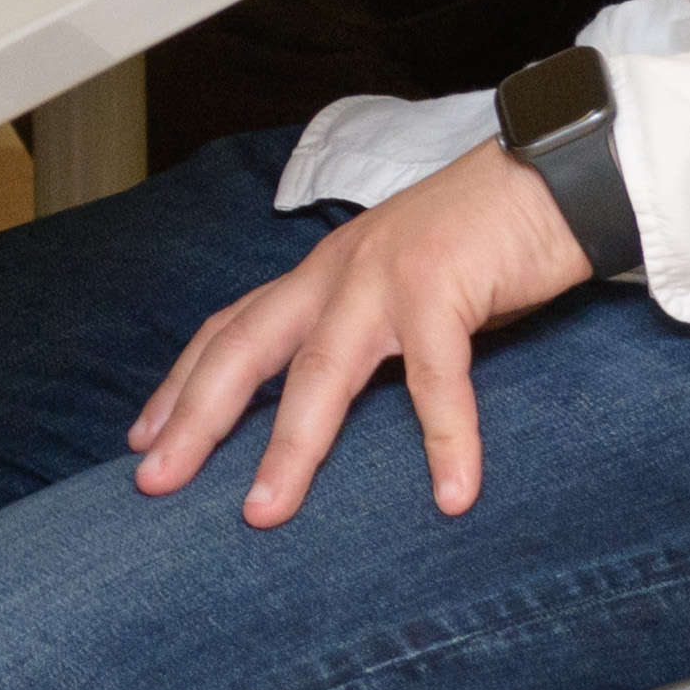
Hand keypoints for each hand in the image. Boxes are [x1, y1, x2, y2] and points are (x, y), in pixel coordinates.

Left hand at [129, 142, 597, 524]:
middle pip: (244, 350)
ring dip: (290, 448)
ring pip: (319, 371)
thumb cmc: (479, 241)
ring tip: (265, 512)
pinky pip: (439, 378)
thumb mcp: (398, 287)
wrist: (548, 177)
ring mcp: (384, 279)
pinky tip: (452, 495)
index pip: (231, 328)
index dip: (181, 383)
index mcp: (320, 274)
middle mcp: (335, 273)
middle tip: (153, 482)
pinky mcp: (443, 287)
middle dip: (194, 418)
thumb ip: (365, 335)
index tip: (141, 437)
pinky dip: (446, 440)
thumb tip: (342, 408)